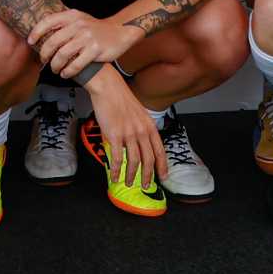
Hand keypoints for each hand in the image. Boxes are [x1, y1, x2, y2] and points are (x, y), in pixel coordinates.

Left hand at [29, 8, 137, 80]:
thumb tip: (43, 30)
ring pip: (62, 55)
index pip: (48, 21)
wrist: (120, 32)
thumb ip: (64, 23)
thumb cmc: (96, 28)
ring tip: (55, 69)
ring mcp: (87, 37)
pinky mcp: (95, 50)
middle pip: (53, 41)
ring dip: (55, 65)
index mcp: (72, 16)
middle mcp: (78, 25)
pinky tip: (65, 73)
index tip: (30, 42)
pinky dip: (68, 71)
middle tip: (44, 61)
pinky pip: (76, 64)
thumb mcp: (80, 19)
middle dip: (45, 54)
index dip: (36, 32)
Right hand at [85, 72, 166, 188]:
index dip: (162, 166)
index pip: (160, 150)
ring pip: (133, 161)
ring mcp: (128, 134)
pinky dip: (116, 170)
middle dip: (148, 175)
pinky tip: (114, 176)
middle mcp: (141, 131)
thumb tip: (138, 146)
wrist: (108, 88)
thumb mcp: (139, 114)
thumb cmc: (121, 99)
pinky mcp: (114, 135)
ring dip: (132, 175)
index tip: (163, 176)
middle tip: (146, 185)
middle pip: (148, 159)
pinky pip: (116, 158)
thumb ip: (141, 130)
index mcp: (149, 126)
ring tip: (129, 183)